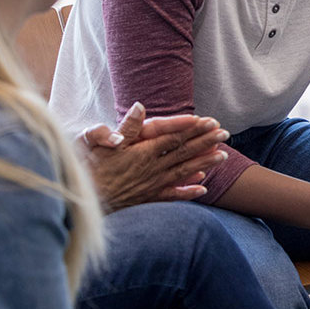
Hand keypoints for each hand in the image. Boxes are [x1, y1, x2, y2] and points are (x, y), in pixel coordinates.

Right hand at [78, 102, 229, 211]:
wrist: (84, 202)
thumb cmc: (89, 170)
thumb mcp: (101, 143)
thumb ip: (125, 127)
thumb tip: (139, 106)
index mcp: (142, 153)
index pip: (173, 137)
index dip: (193, 129)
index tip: (210, 121)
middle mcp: (152, 169)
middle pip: (184, 153)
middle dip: (206, 142)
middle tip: (225, 134)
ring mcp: (152, 185)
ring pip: (183, 172)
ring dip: (204, 164)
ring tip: (223, 156)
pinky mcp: (148, 199)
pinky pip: (172, 195)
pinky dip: (188, 192)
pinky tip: (203, 188)